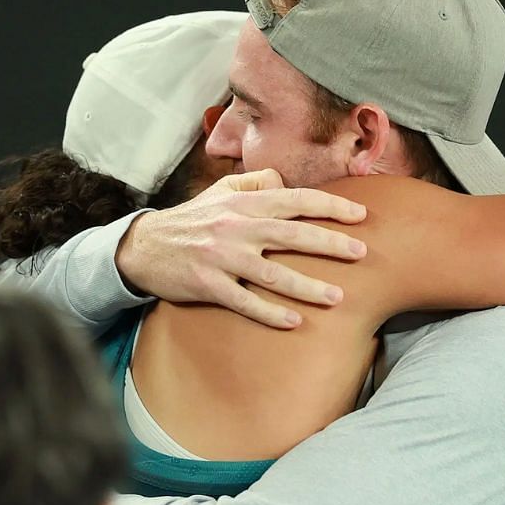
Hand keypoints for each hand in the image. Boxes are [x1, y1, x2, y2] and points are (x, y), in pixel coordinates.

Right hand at [117, 169, 368, 327]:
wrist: (143, 247)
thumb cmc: (194, 218)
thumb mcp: (222, 190)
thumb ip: (258, 183)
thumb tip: (288, 184)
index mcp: (244, 202)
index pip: (296, 199)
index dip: (331, 205)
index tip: (360, 214)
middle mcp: (236, 227)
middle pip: (292, 235)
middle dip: (330, 243)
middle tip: (361, 253)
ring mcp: (222, 258)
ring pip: (273, 274)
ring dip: (308, 287)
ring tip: (338, 297)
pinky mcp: (209, 286)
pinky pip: (245, 302)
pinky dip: (270, 313)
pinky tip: (294, 321)